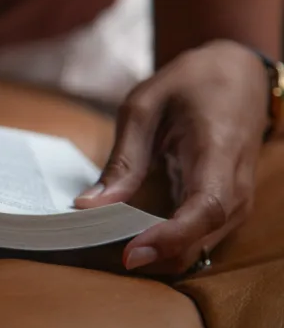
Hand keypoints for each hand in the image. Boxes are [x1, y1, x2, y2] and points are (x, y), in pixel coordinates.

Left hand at [74, 40, 268, 272]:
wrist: (239, 74)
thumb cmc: (191, 83)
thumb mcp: (144, 107)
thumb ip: (123, 160)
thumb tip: (89, 206)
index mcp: (218, 152)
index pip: (205, 209)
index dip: (169, 237)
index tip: (130, 253)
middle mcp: (236, 187)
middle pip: (198, 241)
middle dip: (150, 252)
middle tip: (97, 245)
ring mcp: (236, 202)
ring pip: (196, 249)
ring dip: (155, 252)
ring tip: (108, 238)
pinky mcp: (225, 210)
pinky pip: (196, 240)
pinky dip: (163, 244)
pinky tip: (130, 232)